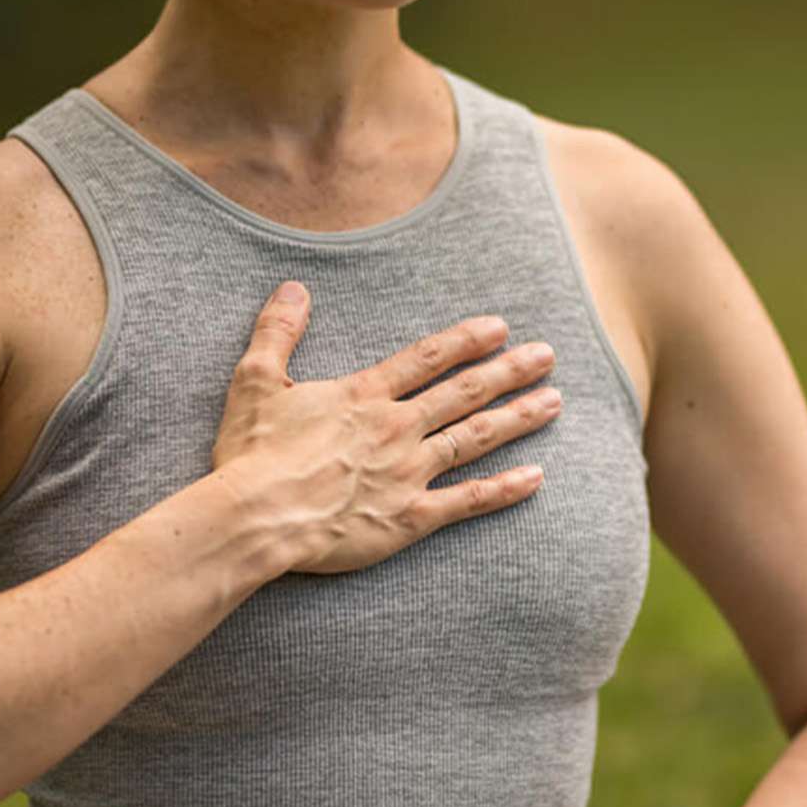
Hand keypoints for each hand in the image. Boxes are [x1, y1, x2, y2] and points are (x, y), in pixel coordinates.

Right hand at [212, 281, 560, 574]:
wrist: (255, 518)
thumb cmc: (251, 454)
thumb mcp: (255, 380)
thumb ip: (278, 331)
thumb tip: (295, 288)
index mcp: (364, 396)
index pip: (427, 359)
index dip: (466, 340)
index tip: (501, 327)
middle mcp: (396, 428)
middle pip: (465, 393)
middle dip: (510, 371)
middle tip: (548, 356)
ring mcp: (407, 473)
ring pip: (476, 438)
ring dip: (518, 418)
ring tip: (554, 402)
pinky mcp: (409, 518)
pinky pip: (467, 501)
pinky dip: (504, 489)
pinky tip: (536, 477)